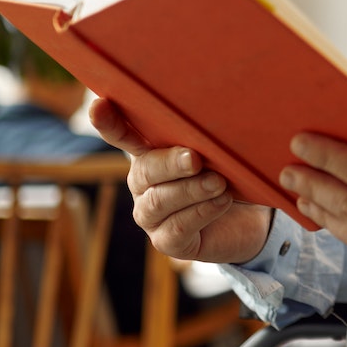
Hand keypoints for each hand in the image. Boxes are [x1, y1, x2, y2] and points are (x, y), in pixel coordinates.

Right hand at [89, 98, 273, 262]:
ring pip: (159, 201)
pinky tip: (222, 201)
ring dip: (191, 190)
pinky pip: (177, 227)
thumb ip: (211, 139)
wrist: (248, 221)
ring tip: (219, 183)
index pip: (123, 135)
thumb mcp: (222, 154)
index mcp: (150, 154)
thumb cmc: (230, 176)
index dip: (109, 123)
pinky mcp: (167, 241)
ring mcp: (151, 215)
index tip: (98, 105)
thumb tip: (224, 121)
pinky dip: (201, 212)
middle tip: (196, 159)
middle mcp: (143, 184)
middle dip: (170, 163)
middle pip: (145, 170)